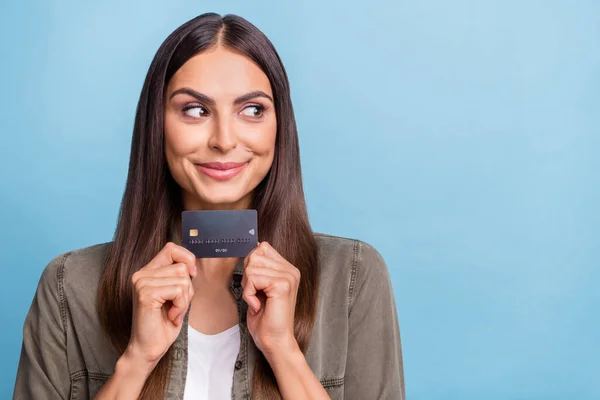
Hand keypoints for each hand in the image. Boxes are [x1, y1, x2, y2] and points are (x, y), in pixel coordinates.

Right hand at [125, 242, 196, 370]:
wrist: (149, 348)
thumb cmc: (164, 323)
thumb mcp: (176, 294)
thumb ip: (180, 276)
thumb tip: (192, 264)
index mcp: (148, 271)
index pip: (171, 248)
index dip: (187, 258)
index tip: (191, 275)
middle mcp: (141, 274)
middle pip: (182, 267)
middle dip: (187, 289)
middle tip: (177, 306)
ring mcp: (141, 282)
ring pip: (182, 279)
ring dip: (184, 300)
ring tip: (173, 312)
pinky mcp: (145, 294)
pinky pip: (178, 291)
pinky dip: (181, 306)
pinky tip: (170, 316)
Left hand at [241, 242, 300, 355]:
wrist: (275, 342)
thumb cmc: (266, 320)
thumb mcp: (260, 288)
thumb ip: (259, 268)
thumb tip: (255, 246)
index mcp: (288, 269)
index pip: (262, 248)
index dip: (251, 265)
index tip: (255, 285)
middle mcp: (291, 270)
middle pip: (255, 256)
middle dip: (247, 277)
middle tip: (256, 296)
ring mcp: (288, 277)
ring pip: (252, 267)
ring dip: (248, 287)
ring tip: (258, 301)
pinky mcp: (282, 285)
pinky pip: (252, 278)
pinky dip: (249, 294)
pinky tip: (258, 305)